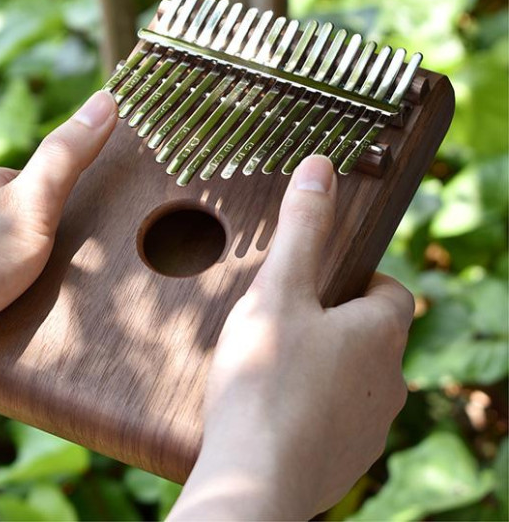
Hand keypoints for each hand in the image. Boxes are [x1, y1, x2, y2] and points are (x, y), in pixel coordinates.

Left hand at [0, 91, 117, 391]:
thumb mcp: (29, 204)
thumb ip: (66, 157)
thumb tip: (107, 99)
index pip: (46, 183)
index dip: (78, 197)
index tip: (109, 216)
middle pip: (40, 227)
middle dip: (66, 249)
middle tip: (92, 269)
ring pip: (26, 268)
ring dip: (49, 284)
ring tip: (74, 300)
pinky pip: (12, 301)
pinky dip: (30, 308)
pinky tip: (43, 319)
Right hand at [170, 156, 413, 520]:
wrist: (253, 479)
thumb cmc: (266, 379)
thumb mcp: (278, 292)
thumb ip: (301, 228)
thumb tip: (320, 166)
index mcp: (378, 334)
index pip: (392, 293)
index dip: (361, 282)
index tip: (325, 284)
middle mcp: (388, 381)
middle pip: (373, 336)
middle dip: (338, 323)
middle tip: (289, 322)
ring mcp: (371, 426)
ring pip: (357, 379)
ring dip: (328, 366)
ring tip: (279, 365)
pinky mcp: (347, 460)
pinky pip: (339, 418)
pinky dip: (316, 406)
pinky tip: (278, 407)